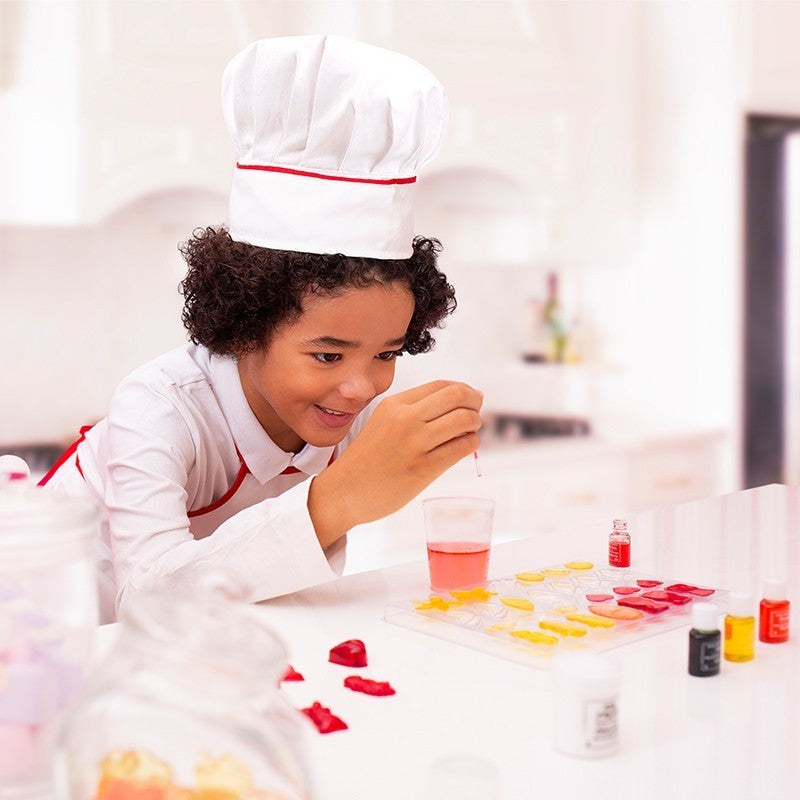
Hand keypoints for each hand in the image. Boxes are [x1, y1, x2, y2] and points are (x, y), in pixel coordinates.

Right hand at [308, 380, 482, 547]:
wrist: (344, 491)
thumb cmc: (367, 459)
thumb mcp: (383, 423)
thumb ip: (412, 412)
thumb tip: (456, 405)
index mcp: (395, 404)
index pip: (441, 386)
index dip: (463, 389)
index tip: (470, 397)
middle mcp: (405, 419)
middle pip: (457, 396)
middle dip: (475, 401)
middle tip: (477, 410)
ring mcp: (415, 443)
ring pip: (464, 420)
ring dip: (475, 422)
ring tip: (472, 429)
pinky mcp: (423, 468)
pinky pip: (461, 447)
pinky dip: (471, 443)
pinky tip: (467, 445)